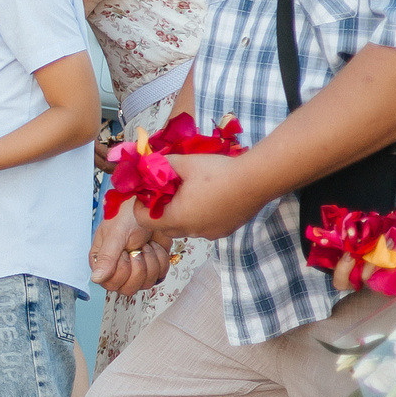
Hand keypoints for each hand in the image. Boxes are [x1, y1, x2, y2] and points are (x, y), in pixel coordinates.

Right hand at [91, 207, 170, 293]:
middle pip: (128, 289)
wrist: (152, 206)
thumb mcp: (115, 235)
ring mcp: (136, 270)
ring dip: (151, 262)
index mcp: (102, 262)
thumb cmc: (127, 215)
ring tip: (146, 245)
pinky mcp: (153, 267)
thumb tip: (96, 279)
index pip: (110, 284)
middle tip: (137, 249)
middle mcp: (117, 269)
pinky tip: (154, 246)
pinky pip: (160, 276)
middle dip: (138, 269)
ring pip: (146, 284)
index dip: (122, 271)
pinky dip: (161, 260)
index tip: (125, 253)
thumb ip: (107, 258)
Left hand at [144, 152, 267, 240]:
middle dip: (159, 211)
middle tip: (164, 192)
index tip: (145, 193)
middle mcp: (192, 231)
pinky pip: (204, 227)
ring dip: (180, 215)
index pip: (145, 221)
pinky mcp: (225, 231)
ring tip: (186, 194)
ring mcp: (210, 233)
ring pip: (186, 228)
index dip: (140, 207)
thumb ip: (162, 164)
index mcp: (177, 218)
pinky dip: (198, 217)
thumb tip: (149, 163)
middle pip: (165, 227)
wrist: (256, 180)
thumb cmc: (217, 172)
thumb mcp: (184, 163)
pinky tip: (207, 199)